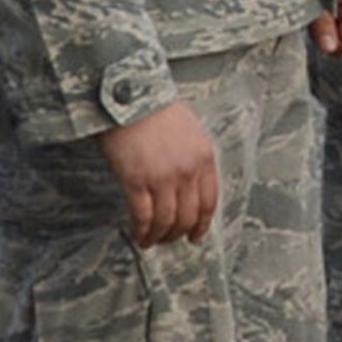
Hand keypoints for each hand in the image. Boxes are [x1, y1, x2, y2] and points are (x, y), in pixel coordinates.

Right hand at [97, 101, 218, 247]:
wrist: (132, 101)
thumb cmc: (158, 114)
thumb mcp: (191, 134)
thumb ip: (194, 160)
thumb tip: (190, 189)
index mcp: (204, 158)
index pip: (209, 201)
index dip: (202, 223)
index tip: (195, 236)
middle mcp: (188, 171)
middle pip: (188, 216)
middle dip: (178, 233)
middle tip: (169, 240)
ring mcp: (163, 177)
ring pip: (166, 221)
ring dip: (158, 237)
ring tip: (150, 241)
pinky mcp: (136, 182)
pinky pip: (143, 217)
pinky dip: (141, 230)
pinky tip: (137, 234)